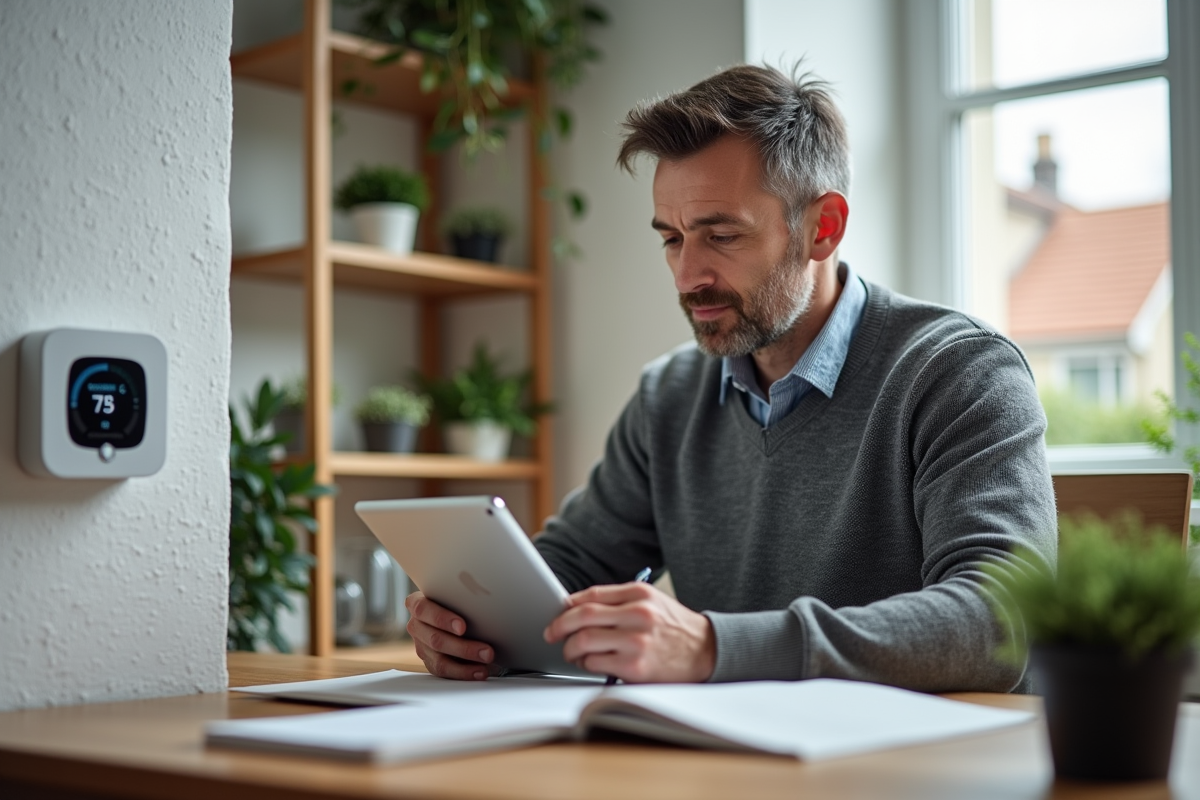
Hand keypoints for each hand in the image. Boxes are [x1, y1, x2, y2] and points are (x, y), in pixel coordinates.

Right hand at [404, 591, 498, 679]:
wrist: (450, 612)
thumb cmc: (453, 599)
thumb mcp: (453, 594)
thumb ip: (460, 598)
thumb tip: (486, 606)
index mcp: (416, 603)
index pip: (423, 610)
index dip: (442, 619)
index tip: (462, 627)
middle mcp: (416, 625)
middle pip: (435, 639)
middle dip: (464, 647)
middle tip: (487, 651)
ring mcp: (421, 645)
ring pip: (440, 660)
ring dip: (467, 663)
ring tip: (487, 661)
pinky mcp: (429, 662)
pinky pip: (444, 672)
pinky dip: (464, 672)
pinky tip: (480, 671)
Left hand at [543, 582, 715, 682]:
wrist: (707, 651)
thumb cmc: (674, 628)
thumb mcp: (652, 602)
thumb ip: (619, 601)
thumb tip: (576, 606)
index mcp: (640, 594)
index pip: (592, 595)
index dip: (568, 605)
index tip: (558, 613)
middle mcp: (638, 614)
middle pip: (583, 616)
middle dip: (559, 625)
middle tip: (551, 633)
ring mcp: (637, 641)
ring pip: (584, 641)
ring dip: (570, 648)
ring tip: (572, 652)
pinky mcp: (635, 667)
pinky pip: (595, 663)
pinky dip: (587, 663)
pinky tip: (591, 663)